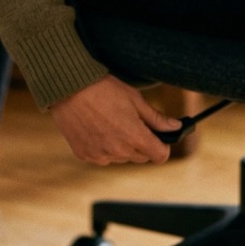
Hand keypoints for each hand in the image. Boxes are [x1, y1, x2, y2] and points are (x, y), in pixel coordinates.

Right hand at [48, 76, 181, 165]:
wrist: (68, 88)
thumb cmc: (103, 89)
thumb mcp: (134, 99)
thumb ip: (156, 118)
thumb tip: (176, 126)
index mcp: (135, 137)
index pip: (160, 156)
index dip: (162, 145)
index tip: (157, 135)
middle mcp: (118, 151)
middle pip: (141, 157)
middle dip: (141, 143)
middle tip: (130, 121)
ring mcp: (100, 156)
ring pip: (122, 157)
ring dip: (122, 146)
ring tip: (110, 122)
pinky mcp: (85, 155)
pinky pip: (103, 157)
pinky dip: (104, 147)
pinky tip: (96, 128)